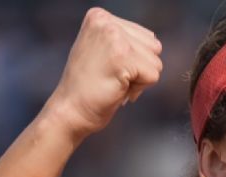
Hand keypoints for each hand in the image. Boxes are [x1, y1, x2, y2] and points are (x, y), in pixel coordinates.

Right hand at [43, 7, 163, 137]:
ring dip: (139, 79)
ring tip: (114, 82)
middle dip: (139, 69)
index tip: (109, 69)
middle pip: (153, 47)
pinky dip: (139, 89)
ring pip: (155, 61)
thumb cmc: (87, 87)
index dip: (134, 60)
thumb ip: (124, 40)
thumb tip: (154, 42)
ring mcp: (114, 37)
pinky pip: (153, 76)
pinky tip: (117, 89)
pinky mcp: (122, 57)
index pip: (145, 37)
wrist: (70, 111)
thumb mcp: (102, 51)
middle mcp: (106, 21)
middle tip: (112, 77)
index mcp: (99, 16)